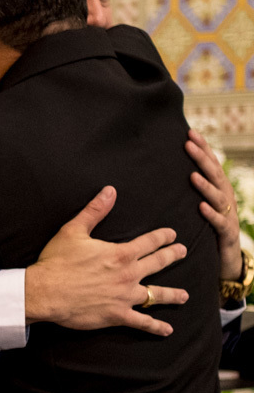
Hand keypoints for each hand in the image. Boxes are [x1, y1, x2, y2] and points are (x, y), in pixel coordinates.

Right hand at [24, 186, 188, 335]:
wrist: (45, 292)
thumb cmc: (57, 261)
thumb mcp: (73, 231)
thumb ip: (94, 211)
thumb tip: (110, 191)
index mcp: (120, 253)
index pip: (149, 242)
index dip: (162, 236)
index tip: (172, 234)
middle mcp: (129, 274)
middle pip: (158, 263)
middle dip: (172, 256)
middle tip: (183, 252)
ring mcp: (125, 296)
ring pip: (156, 295)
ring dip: (173, 295)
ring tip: (184, 296)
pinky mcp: (117, 315)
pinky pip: (142, 322)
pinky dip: (155, 327)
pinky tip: (167, 330)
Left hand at [186, 129, 242, 280]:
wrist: (226, 260)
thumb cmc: (207, 230)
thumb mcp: (198, 206)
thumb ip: (187, 191)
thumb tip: (163, 173)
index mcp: (218, 189)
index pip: (211, 164)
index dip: (203, 148)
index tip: (189, 132)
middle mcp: (225, 198)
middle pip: (215, 174)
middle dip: (202, 158)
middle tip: (188, 144)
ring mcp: (228, 215)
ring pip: (218, 196)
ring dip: (205, 185)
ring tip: (192, 175)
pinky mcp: (227, 233)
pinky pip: (219, 222)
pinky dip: (210, 214)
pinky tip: (200, 207)